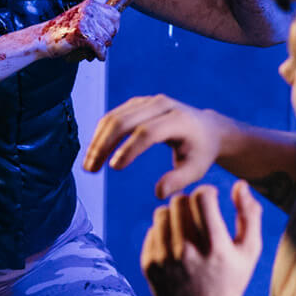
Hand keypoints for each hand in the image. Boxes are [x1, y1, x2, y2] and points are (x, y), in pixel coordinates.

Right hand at [42, 0, 120, 61]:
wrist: (41, 39)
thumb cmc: (60, 34)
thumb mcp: (80, 21)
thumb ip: (95, 22)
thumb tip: (114, 31)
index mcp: (89, 5)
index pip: (115, 15)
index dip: (113, 28)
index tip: (107, 36)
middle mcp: (88, 10)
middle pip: (112, 29)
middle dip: (107, 40)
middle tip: (97, 47)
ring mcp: (85, 21)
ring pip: (106, 39)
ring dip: (102, 50)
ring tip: (92, 53)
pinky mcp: (81, 33)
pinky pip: (100, 47)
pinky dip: (99, 55)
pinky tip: (95, 57)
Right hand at [83, 94, 226, 198]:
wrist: (206, 129)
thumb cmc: (200, 152)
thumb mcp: (196, 169)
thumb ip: (178, 180)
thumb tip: (159, 193)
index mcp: (178, 119)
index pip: (147, 132)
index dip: (129, 149)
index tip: (114, 168)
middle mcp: (161, 105)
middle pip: (124, 121)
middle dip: (104, 145)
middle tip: (90, 169)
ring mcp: (147, 101)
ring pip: (114, 117)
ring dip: (97, 141)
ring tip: (88, 165)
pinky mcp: (137, 103)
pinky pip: (113, 116)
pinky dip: (101, 134)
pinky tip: (95, 153)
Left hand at [141, 182, 262, 295]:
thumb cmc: (231, 280)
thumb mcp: (249, 251)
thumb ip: (250, 215)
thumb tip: (239, 184)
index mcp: (215, 247)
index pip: (202, 197)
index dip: (208, 192)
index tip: (211, 200)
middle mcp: (188, 253)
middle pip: (180, 201)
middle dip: (190, 201)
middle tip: (197, 212)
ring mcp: (165, 260)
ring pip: (162, 213)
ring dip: (174, 214)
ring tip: (185, 225)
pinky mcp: (150, 266)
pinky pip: (152, 231)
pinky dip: (164, 232)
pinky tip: (175, 243)